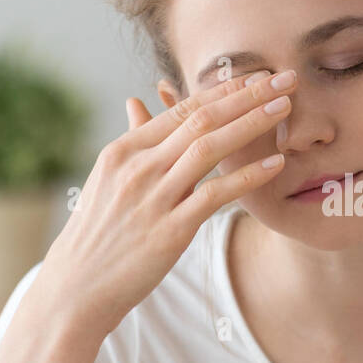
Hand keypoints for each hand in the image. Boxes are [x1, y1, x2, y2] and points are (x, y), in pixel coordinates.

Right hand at [40, 68, 296, 338]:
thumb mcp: (108, 180)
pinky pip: (215, 195)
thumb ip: (133, 141)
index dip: (225, 90)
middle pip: (201, 119)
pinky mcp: (170, 230)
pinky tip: (276, 164)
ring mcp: (154, 197)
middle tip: (285, 80)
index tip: (258, 76)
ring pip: (210, 148)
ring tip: (285, 109)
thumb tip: (136, 101)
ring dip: (252, 124)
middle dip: (247, 95)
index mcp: (124, 150)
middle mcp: (138, 167)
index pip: (182, 109)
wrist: (77, 286)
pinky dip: (247, 176)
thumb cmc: (99, 233)